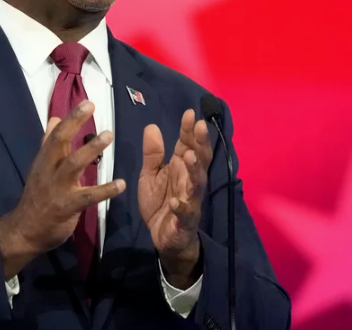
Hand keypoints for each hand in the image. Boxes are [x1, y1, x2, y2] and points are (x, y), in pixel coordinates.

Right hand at [0, 101, 125, 278]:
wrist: (25, 231)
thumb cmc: (37, 197)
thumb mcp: (40, 168)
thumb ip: (48, 145)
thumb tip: (55, 119)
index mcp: (44, 160)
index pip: (56, 133)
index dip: (71, 117)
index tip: (87, 102)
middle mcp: (49, 170)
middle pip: (59, 142)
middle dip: (74, 123)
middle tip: (91, 107)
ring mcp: (58, 188)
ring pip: (73, 164)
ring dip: (91, 149)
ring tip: (109, 135)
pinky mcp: (67, 206)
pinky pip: (88, 197)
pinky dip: (105, 190)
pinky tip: (121, 184)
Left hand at [138, 109, 212, 284]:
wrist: (164, 238)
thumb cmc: (160, 202)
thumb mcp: (150, 175)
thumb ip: (153, 154)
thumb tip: (152, 127)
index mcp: (181, 168)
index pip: (188, 145)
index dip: (189, 130)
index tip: (190, 113)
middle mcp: (189, 181)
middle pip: (199, 159)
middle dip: (200, 143)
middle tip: (200, 126)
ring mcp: (190, 200)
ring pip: (197, 183)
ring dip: (195, 170)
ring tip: (190, 156)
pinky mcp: (185, 220)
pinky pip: (185, 213)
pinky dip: (181, 207)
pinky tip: (174, 201)